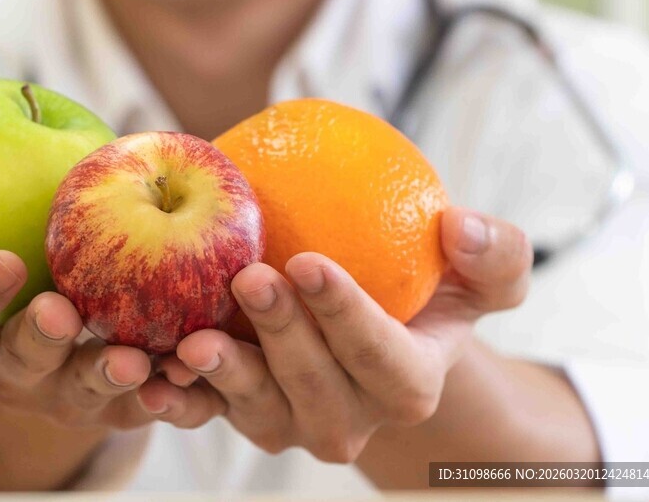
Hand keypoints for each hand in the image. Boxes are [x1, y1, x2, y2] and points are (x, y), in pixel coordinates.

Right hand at [0, 152, 154, 431]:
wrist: (89, 270)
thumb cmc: (15, 229)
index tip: (2, 260)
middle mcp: (11, 368)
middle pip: (14, 369)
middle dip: (37, 344)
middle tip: (62, 312)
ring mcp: (67, 392)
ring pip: (81, 397)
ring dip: (106, 377)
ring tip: (135, 356)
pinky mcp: (124, 402)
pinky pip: (146, 408)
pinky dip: (171, 397)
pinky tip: (191, 375)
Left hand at [140, 206, 531, 462]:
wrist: (375, 325)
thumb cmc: (430, 290)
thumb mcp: (483, 273)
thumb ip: (497, 254)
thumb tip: (459, 225)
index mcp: (409, 385)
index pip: (385, 360)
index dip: (348, 318)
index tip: (309, 261)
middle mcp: (351, 418)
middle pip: (315, 389)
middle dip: (282, 338)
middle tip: (250, 278)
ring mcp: (291, 424)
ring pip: (258, 412)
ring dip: (224, 380)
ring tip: (193, 341)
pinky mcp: (242, 415)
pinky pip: (208, 416)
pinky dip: (179, 402)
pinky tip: (151, 375)